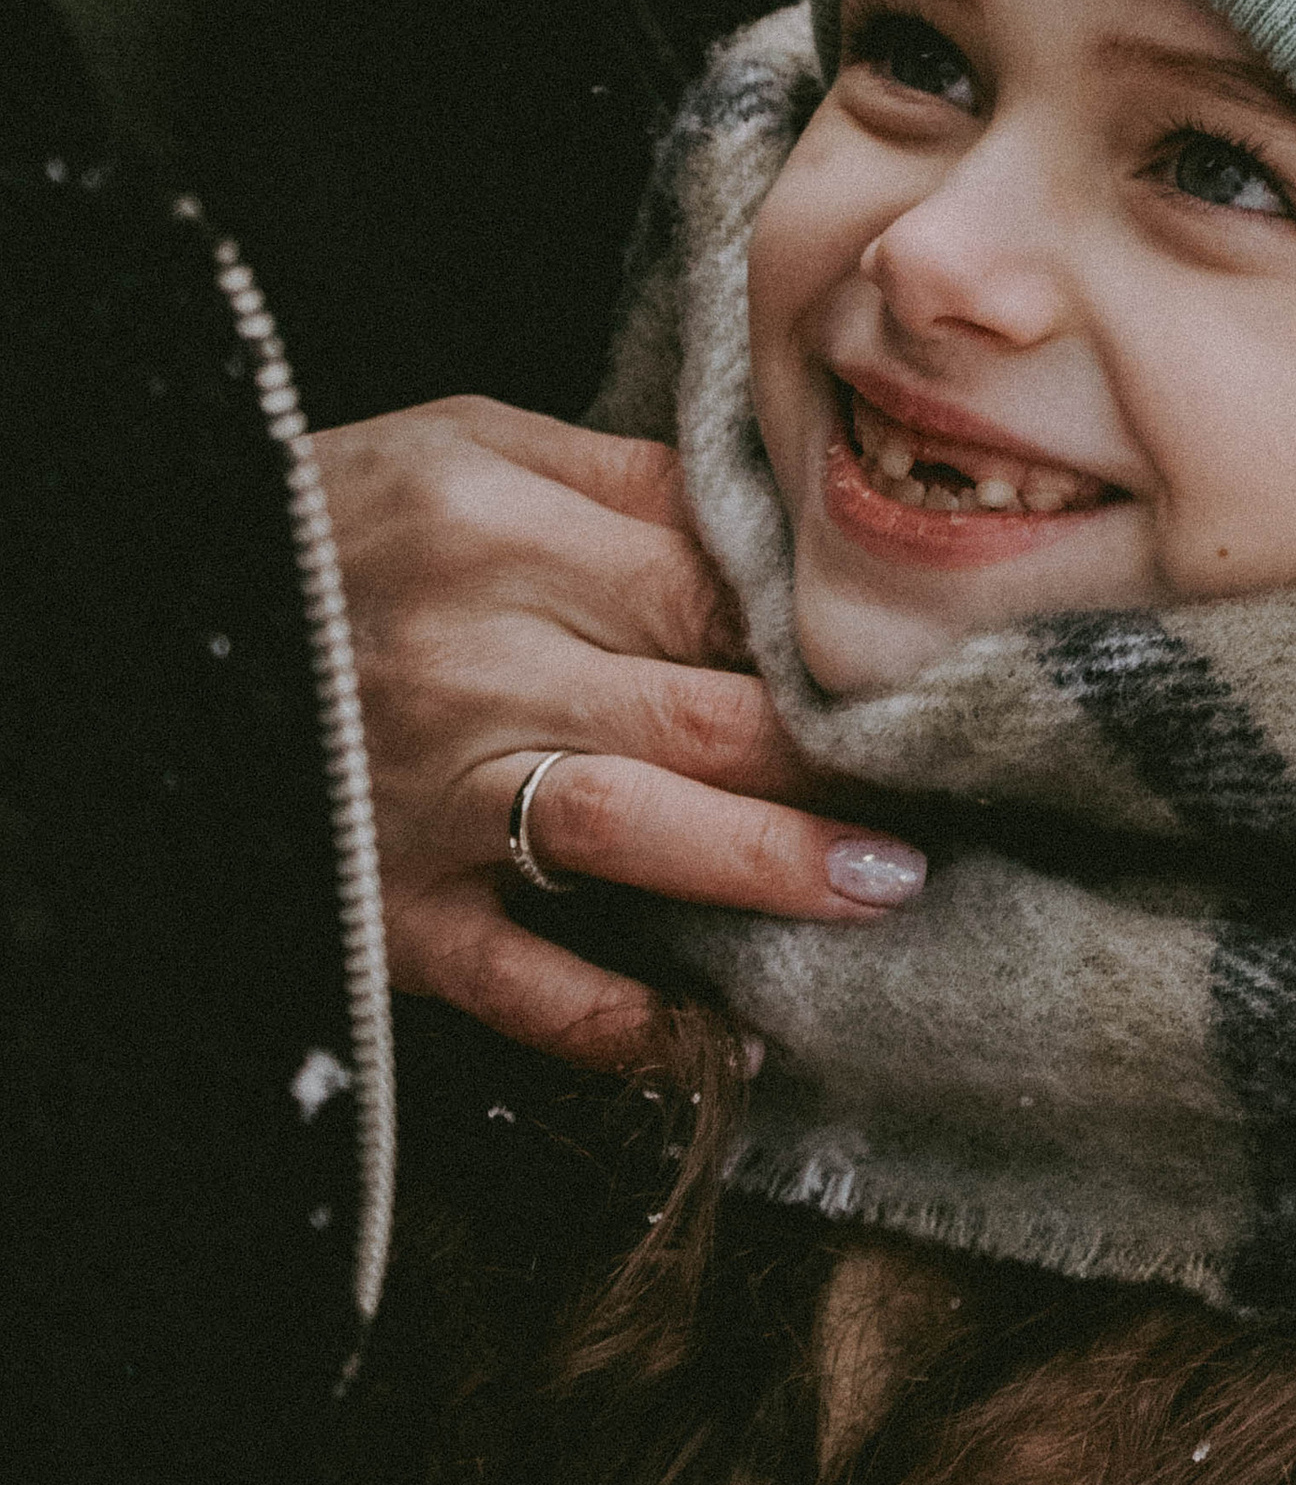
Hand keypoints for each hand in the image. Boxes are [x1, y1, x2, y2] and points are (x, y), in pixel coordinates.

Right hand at [318, 397, 925, 1067]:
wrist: (150, 631)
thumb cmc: (330, 524)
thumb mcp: (461, 448)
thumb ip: (622, 483)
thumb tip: (779, 532)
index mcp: (495, 528)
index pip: (714, 587)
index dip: (830, 636)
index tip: (932, 665)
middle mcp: (472, 661)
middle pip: (706, 708)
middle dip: (842, 753)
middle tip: (957, 776)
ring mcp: (430, 796)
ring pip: (637, 829)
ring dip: (777, 866)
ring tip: (892, 885)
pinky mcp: (395, 914)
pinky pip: (527, 985)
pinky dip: (629, 1024)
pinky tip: (727, 1036)